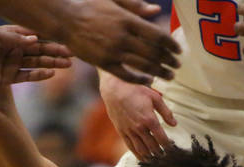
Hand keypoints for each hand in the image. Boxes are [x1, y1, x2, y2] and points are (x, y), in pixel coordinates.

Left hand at [0, 26, 72, 88]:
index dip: (49, 40)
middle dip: (55, 53)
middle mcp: (13, 50)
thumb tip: (36, 40)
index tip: (64, 41)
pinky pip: (27, 76)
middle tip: (71, 55)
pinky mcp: (8, 78)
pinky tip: (51, 74)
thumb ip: (16, 39)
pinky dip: (38, 75)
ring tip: (66, 65)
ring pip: (36, 64)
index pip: (34, 38)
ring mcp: (11, 64)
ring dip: (51, 64)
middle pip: (38, 51)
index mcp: (11, 37)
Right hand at [58, 0, 180, 84]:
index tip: (178, 51)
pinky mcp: (104, 63)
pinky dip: (140, 79)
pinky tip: (149, 80)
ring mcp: (113, 52)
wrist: (66, 19)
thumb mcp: (114, 1)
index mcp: (128, 20)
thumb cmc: (91, 6)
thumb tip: (156, 11)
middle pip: (154, 53)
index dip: (171, 45)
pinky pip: (126, 75)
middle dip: (169, 61)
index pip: (157, 36)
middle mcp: (123, 37)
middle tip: (177, 66)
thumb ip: (136, 6)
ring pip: (143, 66)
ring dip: (159, 72)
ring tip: (169, 76)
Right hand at [100, 74, 176, 158]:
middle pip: (153, 147)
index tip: (173, 149)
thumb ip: (166, 112)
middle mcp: (140, 128)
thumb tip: (174, 124)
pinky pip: (130, 147)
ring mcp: (130, 131)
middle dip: (161, 154)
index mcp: (150, 119)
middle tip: (167, 157)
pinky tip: (144, 158)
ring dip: (150, 157)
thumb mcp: (155, 97)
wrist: (114, 89)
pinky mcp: (122, 132)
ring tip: (157, 160)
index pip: (162, 139)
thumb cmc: (136, 90)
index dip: (169, 146)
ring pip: (142, 150)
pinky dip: (138, 154)